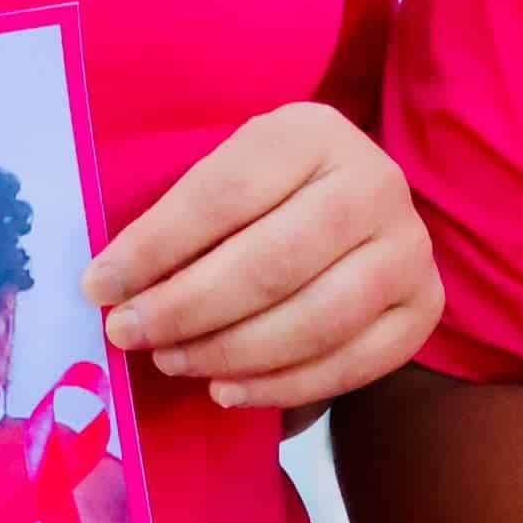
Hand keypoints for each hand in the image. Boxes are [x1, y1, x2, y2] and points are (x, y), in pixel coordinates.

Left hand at [87, 103, 439, 411]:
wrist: (354, 215)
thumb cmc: (265, 200)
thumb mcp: (227, 180)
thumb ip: (182, 224)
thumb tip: (112, 290)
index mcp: (313, 132)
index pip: (225, 194)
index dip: (156, 246)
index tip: (98, 287)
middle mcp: (374, 182)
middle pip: (272, 260)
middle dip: (188, 307)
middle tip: (129, 334)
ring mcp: (408, 247)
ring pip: (316, 318)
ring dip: (230, 352)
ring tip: (172, 362)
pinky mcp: (424, 306)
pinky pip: (352, 363)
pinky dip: (282, 387)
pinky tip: (227, 390)